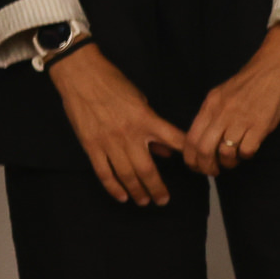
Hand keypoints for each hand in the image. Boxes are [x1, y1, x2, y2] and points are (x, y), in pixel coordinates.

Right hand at [50, 48, 188, 205]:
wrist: (82, 76)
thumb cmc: (114, 84)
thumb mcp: (142, 101)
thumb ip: (154, 127)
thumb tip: (167, 151)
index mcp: (147, 120)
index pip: (175, 140)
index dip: (188, 155)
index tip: (197, 166)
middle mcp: (130, 134)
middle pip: (147, 169)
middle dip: (157, 188)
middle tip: (163, 200)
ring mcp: (109, 142)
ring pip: (126, 175)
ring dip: (137, 191)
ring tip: (144, 201)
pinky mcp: (91, 146)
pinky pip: (103, 172)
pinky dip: (113, 187)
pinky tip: (121, 196)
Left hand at [185, 19, 279, 176]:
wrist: (277, 66)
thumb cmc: (252, 81)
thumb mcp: (223, 93)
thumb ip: (213, 114)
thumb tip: (205, 137)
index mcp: (210, 105)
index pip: (191, 138)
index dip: (191, 158)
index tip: (196, 166)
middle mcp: (222, 112)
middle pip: (204, 150)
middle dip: (206, 167)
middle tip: (213, 171)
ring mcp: (242, 118)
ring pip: (226, 153)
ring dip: (229, 162)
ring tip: (234, 161)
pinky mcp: (261, 124)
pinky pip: (247, 150)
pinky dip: (246, 155)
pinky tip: (249, 149)